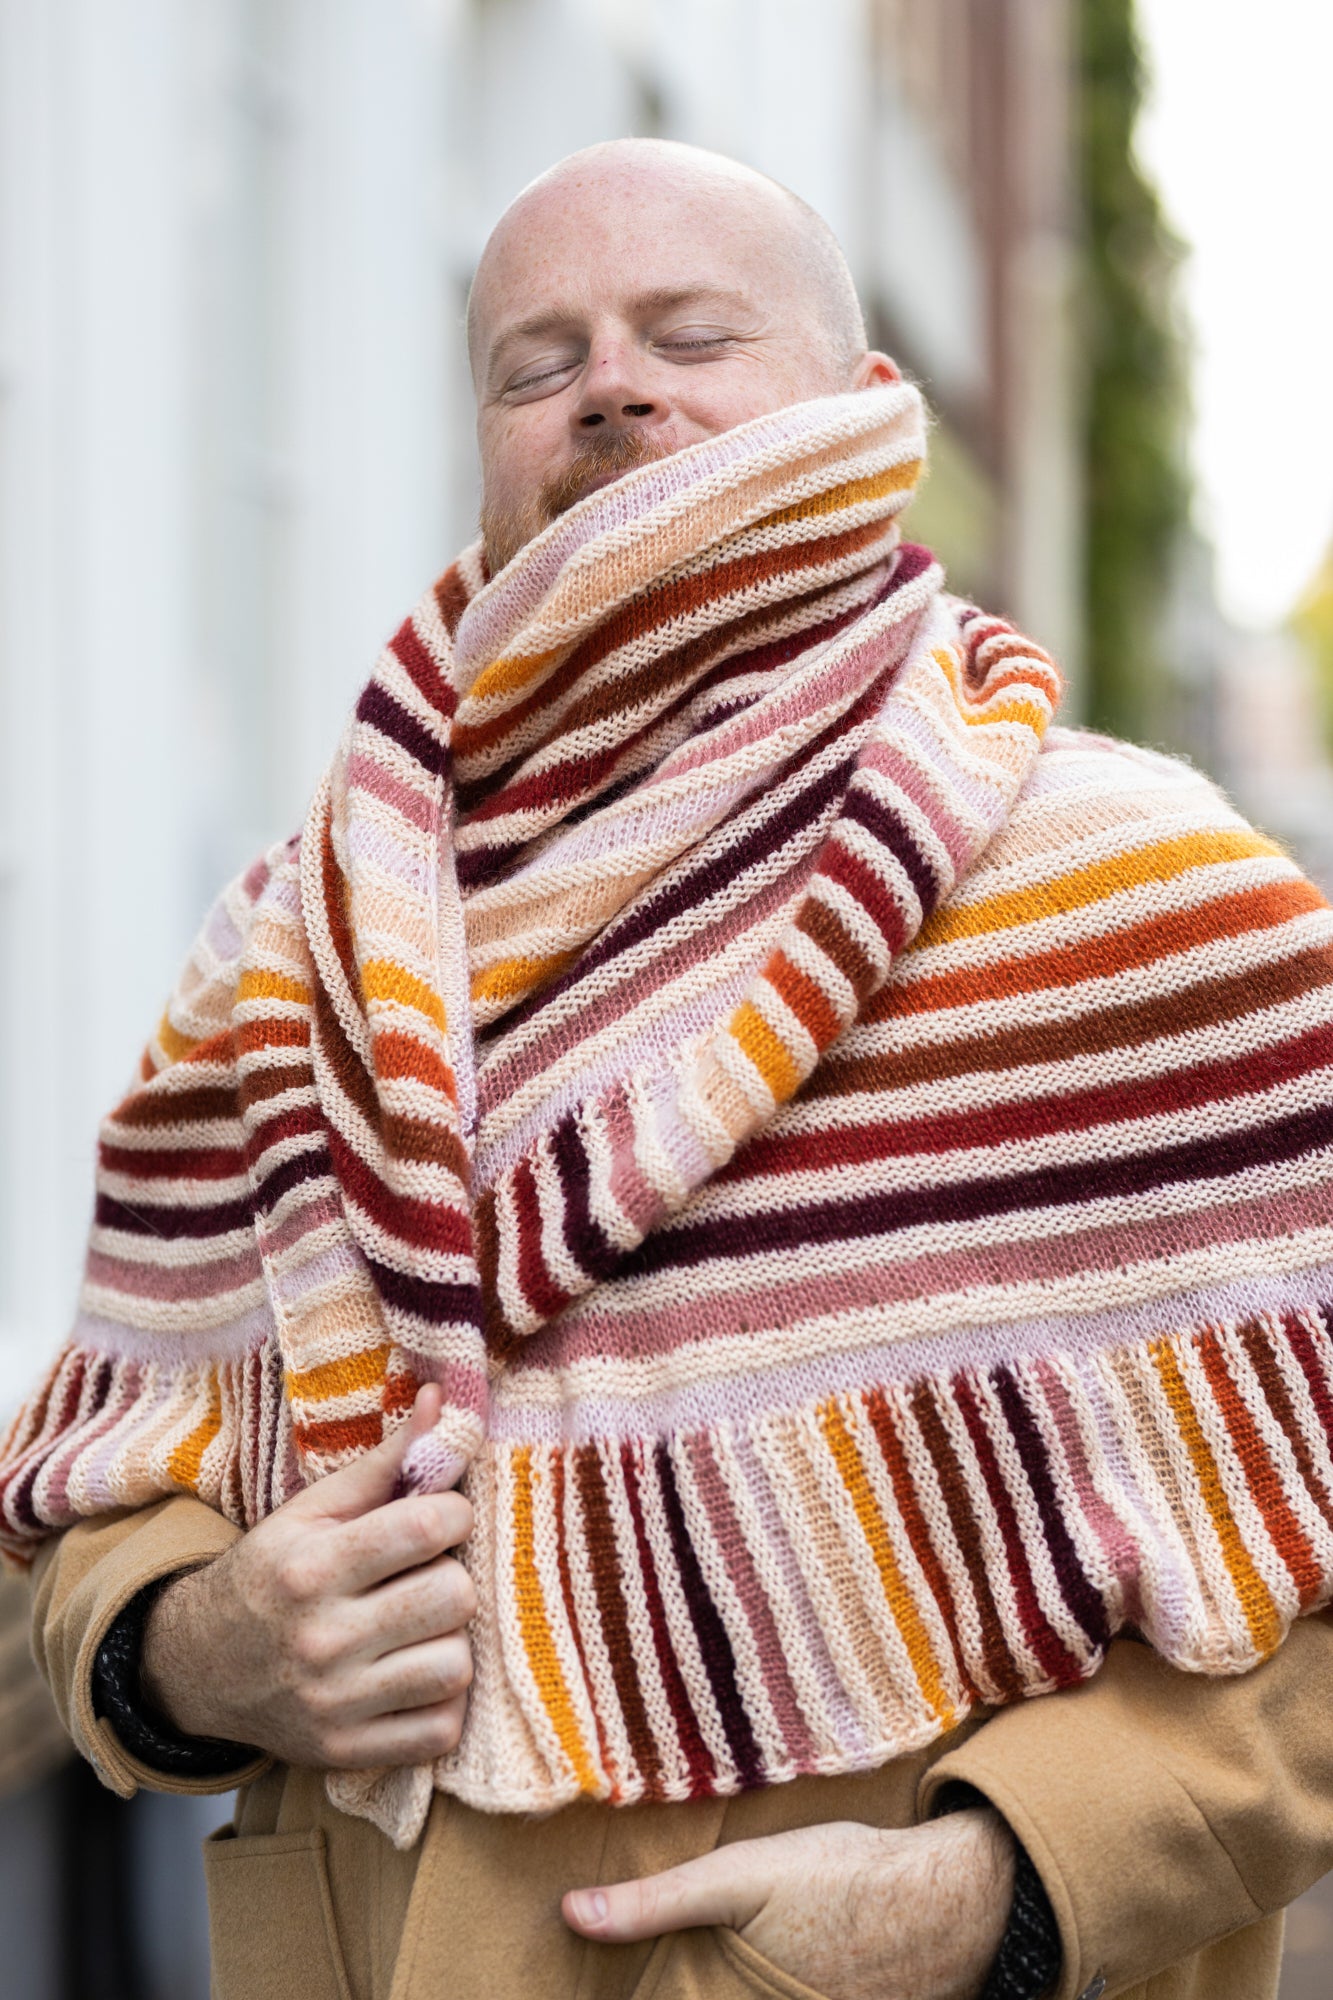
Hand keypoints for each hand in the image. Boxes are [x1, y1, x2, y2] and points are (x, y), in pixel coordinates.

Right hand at [140, 1384, 476, 1768]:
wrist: (197, 1667)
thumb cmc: (272, 1574)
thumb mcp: (312, 1511)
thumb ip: (386, 1461)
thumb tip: (449, 1401)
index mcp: (311, 1567)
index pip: (427, 1525)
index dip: (454, 1513)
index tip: (440, 1518)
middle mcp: (321, 1638)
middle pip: (455, 1596)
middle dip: (453, 1577)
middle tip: (426, 1576)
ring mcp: (334, 1703)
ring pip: (456, 1666)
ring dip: (450, 1641)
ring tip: (421, 1628)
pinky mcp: (347, 1753)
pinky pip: (442, 1730)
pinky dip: (442, 1702)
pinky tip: (416, 1675)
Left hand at [563, 1810, 1014, 1999]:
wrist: (949, 1900)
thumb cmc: (842, 1880)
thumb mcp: (743, 1875)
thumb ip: (658, 1902)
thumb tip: (572, 1914)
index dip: (650, 1996)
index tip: (600, 1992)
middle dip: (683, 1990)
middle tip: (675, 1970)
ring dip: (723, 1993)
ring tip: (725, 1970)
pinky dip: (768, 1993)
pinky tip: (761, 1976)